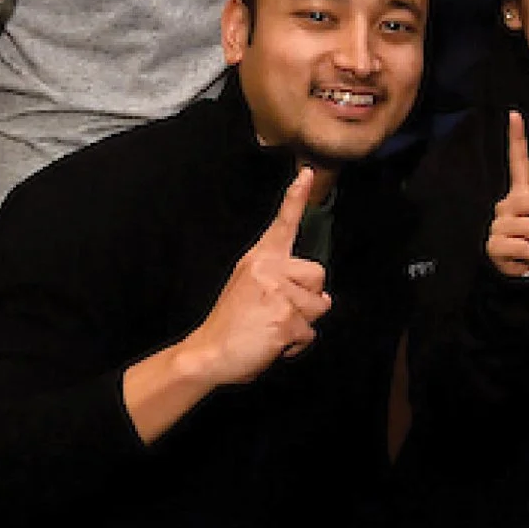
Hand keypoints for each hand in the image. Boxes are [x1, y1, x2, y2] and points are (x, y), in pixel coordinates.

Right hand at [190, 168, 329, 386]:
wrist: (209, 354)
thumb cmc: (231, 324)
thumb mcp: (247, 285)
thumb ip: (278, 278)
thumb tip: (318, 292)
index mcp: (260, 259)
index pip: (283, 223)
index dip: (296, 197)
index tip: (306, 173)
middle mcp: (270, 271)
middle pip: (318, 274)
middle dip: (310, 297)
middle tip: (280, 311)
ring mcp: (278, 295)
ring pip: (319, 306)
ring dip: (303, 323)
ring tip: (274, 328)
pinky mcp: (285, 320)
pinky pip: (309, 333)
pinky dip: (296, 344)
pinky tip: (273, 344)